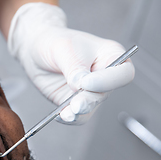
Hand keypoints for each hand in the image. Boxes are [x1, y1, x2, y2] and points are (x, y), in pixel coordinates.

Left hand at [8, 3, 134, 122]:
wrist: (36, 50)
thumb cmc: (55, 41)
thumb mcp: (64, 48)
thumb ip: (74, 67)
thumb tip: (80, 85)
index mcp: (110, 56)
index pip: (123, 74)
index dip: (108, 81)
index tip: (86, 82)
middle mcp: (103, 77)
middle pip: (105, 94)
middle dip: (89, 100)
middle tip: (76, 104)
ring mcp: (89, 92)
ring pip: (91, 108)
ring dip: (79, 112)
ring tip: (67, 113)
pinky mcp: (75, 103)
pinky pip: (77, 116)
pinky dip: (69, 118)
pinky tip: (60, 115)